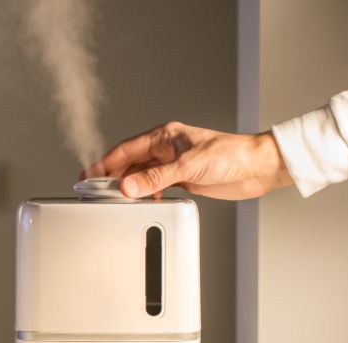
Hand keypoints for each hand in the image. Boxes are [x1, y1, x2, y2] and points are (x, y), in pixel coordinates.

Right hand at [81, 121, 293, 199]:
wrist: (259, 168)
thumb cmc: (232, 155)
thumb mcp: (190, 166)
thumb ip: (156, 178)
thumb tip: (129, 186)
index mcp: (165, 136)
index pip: (126, 149)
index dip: (105, 162)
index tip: (89, 174)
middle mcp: (167, 149)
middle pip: (130, 163)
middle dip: (113, 176)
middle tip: (95, 190)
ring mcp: (174, 164)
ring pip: (141, 175)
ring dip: (130, 186)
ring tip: (116, 199)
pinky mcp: (183, 179)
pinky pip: (155, 186)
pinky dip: (146, 194)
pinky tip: (143, 201)